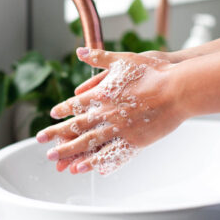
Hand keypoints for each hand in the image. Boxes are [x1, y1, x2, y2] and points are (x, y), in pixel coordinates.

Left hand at [36, 48, 186, 174]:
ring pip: (88, 142)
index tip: (52, 115)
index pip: (75, 104)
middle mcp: (106, 113)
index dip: (62, 110)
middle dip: (56, 134)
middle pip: (76, 126)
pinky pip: (110, 154)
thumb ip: (99, 57)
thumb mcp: (124, 59)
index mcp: (103, 94)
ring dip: (69, 151)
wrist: (179, 88)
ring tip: (54, 160)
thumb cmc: (154, 71)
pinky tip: (82, 168)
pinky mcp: (134, 141)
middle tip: (40, 141)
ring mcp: (119, 128)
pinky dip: (95, 161)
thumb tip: (79, 51)